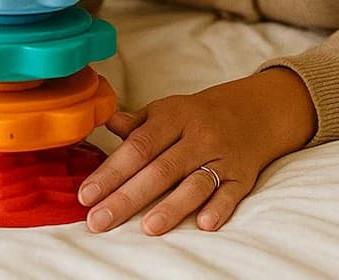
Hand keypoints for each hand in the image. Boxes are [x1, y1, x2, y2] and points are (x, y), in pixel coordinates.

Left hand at [79, 69, 314, 234]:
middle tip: (99, 221)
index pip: (138, 146)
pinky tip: (204, 225)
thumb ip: (136, 124)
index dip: (111, 171)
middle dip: (128, 197)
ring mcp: (221, 157)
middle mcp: (197, 136)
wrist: (253, 112)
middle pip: (160, 169)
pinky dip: (219, 208)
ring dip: (172, 206)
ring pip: (194, 183)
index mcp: (173, 117)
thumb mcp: (165, 111)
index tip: (86, 195)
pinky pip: (231, 194)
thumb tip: (105, 122)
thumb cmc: (196, 115)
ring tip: (147, 228)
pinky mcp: (243, 177)